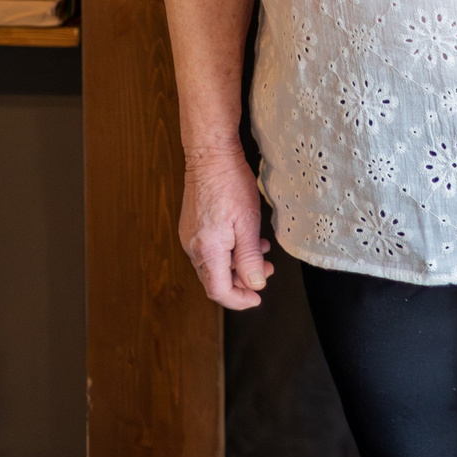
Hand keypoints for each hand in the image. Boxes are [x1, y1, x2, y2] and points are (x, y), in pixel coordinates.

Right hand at [178, 143, 272, 309]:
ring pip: (215, 264)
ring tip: (262, 252)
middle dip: (243, 280)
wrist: (210, 157)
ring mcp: (190, 237)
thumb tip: (254, 284)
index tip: (257, 298)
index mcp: (206, 251)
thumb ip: (249, 258)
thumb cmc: (230, 185)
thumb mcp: (248, 224)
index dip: (239, 299)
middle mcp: (193, 247)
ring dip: (239, 264)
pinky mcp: (193, 227)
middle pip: (216, 279)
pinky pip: (211, 249)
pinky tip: (247, 238)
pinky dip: (230, 250)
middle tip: (266, 271)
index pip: (218, 290)